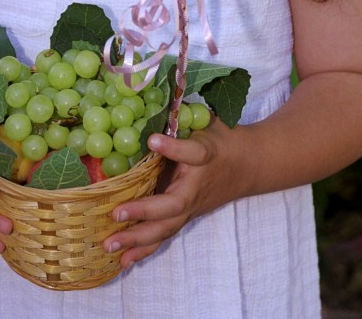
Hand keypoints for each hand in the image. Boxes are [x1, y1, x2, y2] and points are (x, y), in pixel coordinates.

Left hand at [103, 117, 245, 268]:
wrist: (250, 165)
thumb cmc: (223, 138)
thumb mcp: (206, 120)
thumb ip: (182, 116)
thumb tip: (150, 100)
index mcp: (205, 155)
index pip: (193, 153)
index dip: (173, 147)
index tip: (154, 139)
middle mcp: (197, 187)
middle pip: (173, 205)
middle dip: (144, 211)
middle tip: (116, 214)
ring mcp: (191, 207)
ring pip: (166, 227)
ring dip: (138, 239)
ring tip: (111, 247)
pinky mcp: (185, 217)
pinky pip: (164, 235)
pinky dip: (143, 249)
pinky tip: (123, 261)